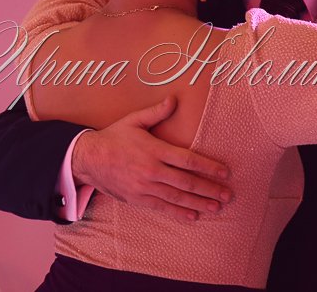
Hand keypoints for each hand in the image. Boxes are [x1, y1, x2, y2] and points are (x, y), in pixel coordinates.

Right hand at [71, 96, 231, 220]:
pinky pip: (161, 207)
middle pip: (187, 182)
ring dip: (199, 203)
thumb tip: (175, 99)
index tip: (225, 172)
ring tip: (217, 207)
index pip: (188, 160)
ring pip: (177, 197)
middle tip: (228, 194)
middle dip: (209, 189)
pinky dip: (178, 212)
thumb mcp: (134, 120)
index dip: (208, 167)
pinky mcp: (137, 199)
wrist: (88, 159)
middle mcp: (152, 170)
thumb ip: (156, 112)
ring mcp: (144, 187)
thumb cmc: (113, 137)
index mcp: (154, 150)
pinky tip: (193, 215)